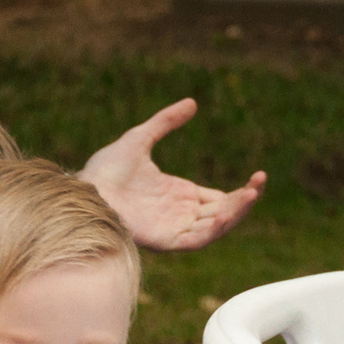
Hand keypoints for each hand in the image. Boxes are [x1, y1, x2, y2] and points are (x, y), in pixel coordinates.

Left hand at [77, 98, 264, 251]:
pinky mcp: (164, 241)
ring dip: (235, 214)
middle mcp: (180, 214)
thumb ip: (166, 121)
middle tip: (259, 182)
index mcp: (179, 195)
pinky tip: (226, 214)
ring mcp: (173, 229)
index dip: (241, 192)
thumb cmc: (105, 169)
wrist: (84, 189)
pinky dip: (213, 230)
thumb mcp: (140, 137)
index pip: (219, 199)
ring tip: (251, 194)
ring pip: (215, 228)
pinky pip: (195, 240)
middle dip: (244, 201)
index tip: (258, 178)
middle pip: (223, 213)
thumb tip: (192, 102)